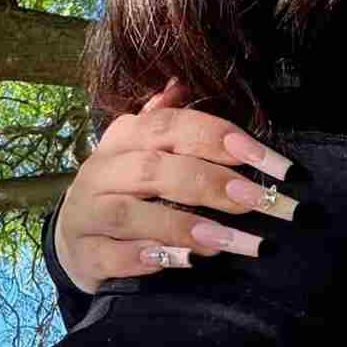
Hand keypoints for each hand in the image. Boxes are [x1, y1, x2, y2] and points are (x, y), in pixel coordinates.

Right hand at [52, 77, 299, 294]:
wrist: (75, 238)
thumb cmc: (123, 191)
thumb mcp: (140, 150)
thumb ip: (165, 121)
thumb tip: (182, 83)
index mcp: (124, 139)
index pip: (171, 126)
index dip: (219, 138)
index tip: (271, 161)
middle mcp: (101, 171)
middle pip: (155, 170)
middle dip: (211, 184)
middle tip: (258, 200)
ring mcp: (87, 214)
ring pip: (131, 215)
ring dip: (184, 227)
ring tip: (229, 241)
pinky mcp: (84, 254)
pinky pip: (112, 256)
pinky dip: (148, 259)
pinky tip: (186, 263)